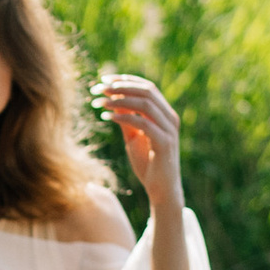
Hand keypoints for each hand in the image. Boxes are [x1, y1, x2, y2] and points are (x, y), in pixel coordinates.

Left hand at [95, 71, 182, 212]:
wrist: (161, 189)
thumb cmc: (148, 163)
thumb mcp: (133, 137)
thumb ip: (127, 119)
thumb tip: (112, 100)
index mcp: (165, 114)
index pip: (147, 88)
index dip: (126, 80)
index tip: (104, 80)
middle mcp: (170, 118)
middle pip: (147, 91)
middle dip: (121, 87)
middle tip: (99, 88)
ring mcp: (169, 130)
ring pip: (145, 104)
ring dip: (120, 100)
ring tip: (99, 102)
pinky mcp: (164, 143)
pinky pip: (143, 123)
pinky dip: (123, 117)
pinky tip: (107, 118)